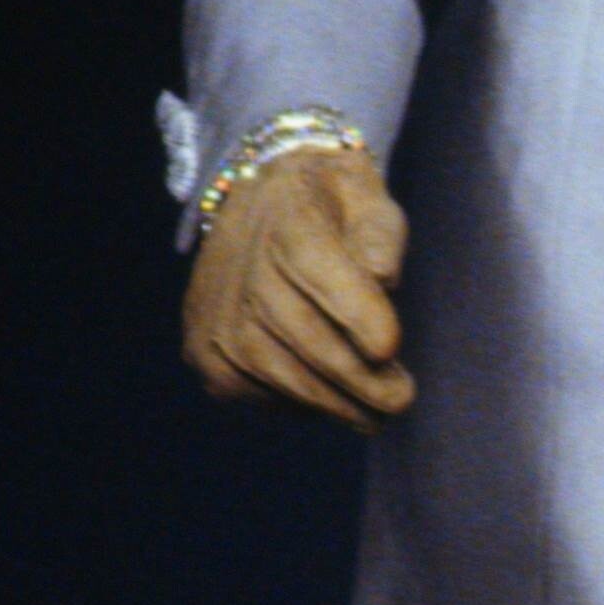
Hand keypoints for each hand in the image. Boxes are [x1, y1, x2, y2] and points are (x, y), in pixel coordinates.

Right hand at [182, 147, 414, 433]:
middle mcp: (239, 261)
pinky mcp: (204, 352)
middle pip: (299, 330)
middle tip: (399, 399)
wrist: (258, 207)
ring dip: (332, 401)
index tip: (389, 348)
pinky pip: (255, 391)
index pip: (314, 264)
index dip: (352, 310)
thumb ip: (380, 232)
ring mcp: (214, 312)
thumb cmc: (331, 206)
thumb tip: (381, 276)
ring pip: (276, 372)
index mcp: (288, 211)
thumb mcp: (368, 194)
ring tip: (375, 410)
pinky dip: (298, 402)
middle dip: (356, 376)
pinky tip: (328, 394)